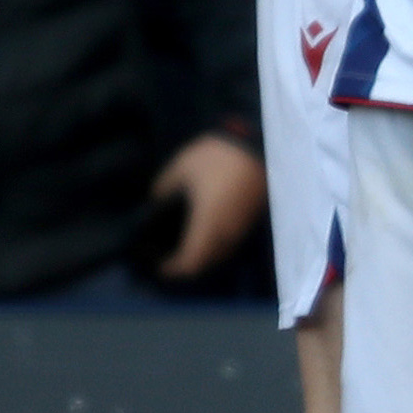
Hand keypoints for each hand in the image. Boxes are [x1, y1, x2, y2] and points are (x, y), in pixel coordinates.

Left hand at [147, 134, 267, 279]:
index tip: (159, 265)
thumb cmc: (217, 157)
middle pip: (207, 263)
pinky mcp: (251, 218)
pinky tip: (207, 227)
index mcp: (207, 224)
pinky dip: (216, 242)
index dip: (173, 269)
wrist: (257, 143)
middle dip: (188, 264)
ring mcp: (242, 226)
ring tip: (187, 242)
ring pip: (221, 253)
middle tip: (171, 255)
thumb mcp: (180, 167)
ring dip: (204, 254)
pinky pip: (231, 240)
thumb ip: (163, 188)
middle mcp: (226, 232)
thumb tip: (155, 201)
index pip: (191, 263)